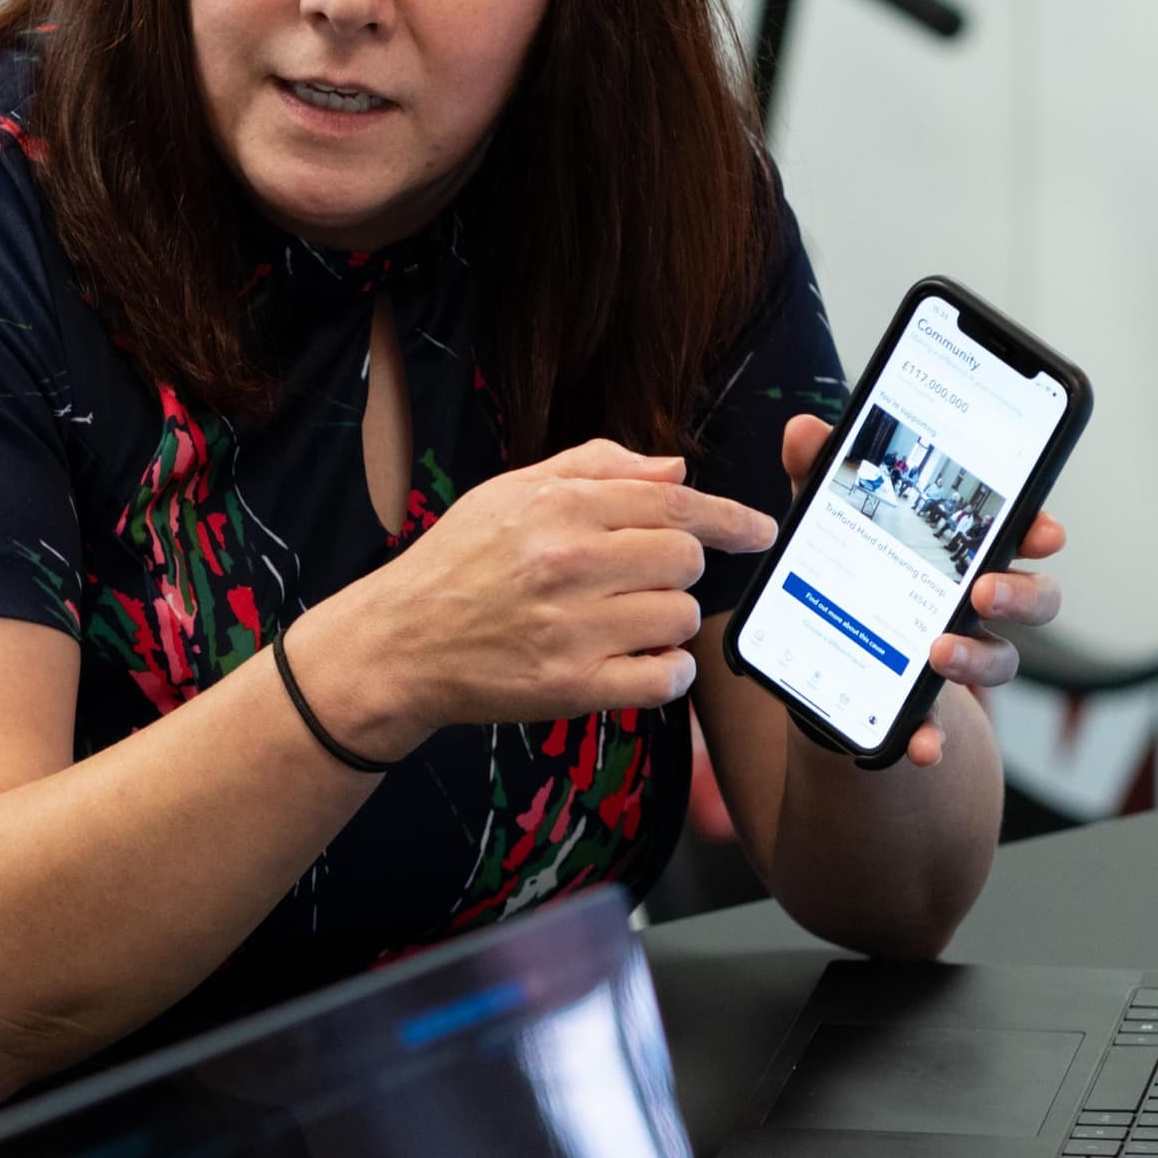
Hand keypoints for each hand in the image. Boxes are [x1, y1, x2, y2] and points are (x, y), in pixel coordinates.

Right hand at [314, 439, 775, 749]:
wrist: (397, 644)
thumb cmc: (455, 564)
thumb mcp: (510, 493)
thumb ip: (595, 470)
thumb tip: (674, 470)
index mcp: (557, 509)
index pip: (672, 504)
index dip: (729, 517)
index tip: (759, 530)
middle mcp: (568, 564)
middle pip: (687, 561)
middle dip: (677, 570)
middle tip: (638, 581)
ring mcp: (573, 628)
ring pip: (681, 618)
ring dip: (666, 622)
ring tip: (621, 621)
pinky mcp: (572, 686)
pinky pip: (665, 679)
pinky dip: (665, 673)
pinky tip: (636, 662)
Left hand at [774, 413, 1067, 769]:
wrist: (822, 656)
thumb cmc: (848, 572)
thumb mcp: (829, 520)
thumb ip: (822, 477)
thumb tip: (803, 431)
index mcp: (965, 553)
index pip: (1019, 536)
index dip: (1039, 531)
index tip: (1042, 529)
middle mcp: (976, 605)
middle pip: (1033, 599)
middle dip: (1022, 593)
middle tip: (985, 589)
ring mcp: (959, 655)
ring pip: (1000, 660)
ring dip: (977, 658)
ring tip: (940, 653)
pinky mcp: (924, 703)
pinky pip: (940, 725)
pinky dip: (933, 737)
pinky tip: (919, 747)